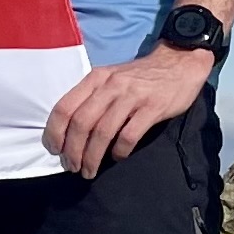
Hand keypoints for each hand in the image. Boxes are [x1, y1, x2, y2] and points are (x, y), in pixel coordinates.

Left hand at [43, 45, 214, 178]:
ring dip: (92, 156)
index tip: (55, 150)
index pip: (65, 107)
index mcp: (95, 79)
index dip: (55, 132)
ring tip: (89, 170)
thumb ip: (91, 98)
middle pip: (81, 123)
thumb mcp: (110, 78)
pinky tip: (117, 157)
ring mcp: (132, 96)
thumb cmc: (140, 76)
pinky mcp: (152, 107)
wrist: (179, 62)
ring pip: (102, 132)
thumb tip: (70, 132)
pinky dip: (119, 151)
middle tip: (72, 167)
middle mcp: (110, 86)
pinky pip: (129, 135)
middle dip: (73, 150)